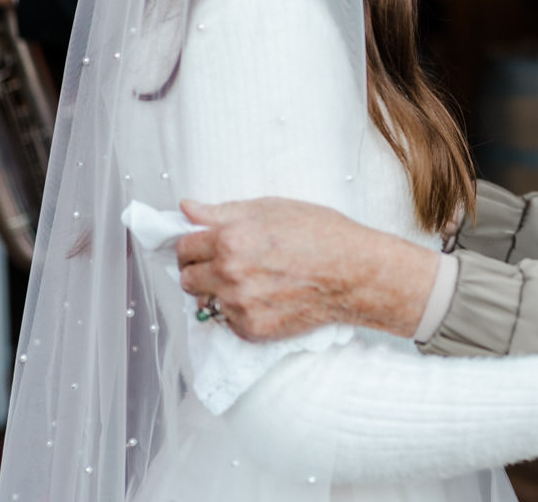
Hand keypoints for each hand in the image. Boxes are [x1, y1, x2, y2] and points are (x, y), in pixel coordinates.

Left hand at [177, 197, 436, 341]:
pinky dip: (239, 311)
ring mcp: (239, 305)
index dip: (193, 245)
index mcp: (230, 239)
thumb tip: (188, 208)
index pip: (184, 247)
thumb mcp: (272, 208)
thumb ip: (223, 211)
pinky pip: (227, 321)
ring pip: (205, 302)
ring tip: (250, 280)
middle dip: (200, 269)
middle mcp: (229, 274)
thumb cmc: (321, 235)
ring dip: (219, 292)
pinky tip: (264, 297)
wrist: (354, 273)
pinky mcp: (251, 329)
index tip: (203, 246)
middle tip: (225, 264)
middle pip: (187, 278)